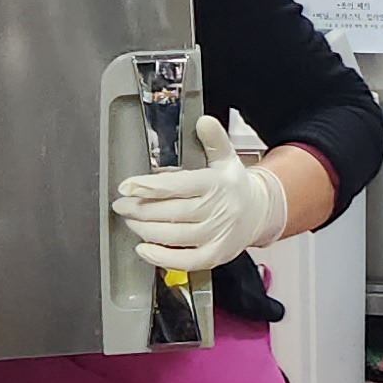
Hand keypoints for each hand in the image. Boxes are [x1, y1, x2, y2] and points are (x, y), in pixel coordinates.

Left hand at [115, 113, 288, 274]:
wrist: (261, 213)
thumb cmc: (234, 186)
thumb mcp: (226, 157)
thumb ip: (213, 139)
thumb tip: (204, 121)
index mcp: (217, 184)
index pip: (178, 185)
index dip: (148, 186)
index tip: (126, 186)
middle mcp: (218, 210)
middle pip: (171, 212)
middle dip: (140, 209)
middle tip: (122, 205)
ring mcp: (217, 235)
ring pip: (173, 236)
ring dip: (145, 230)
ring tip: (131, 221)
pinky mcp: (216, 255)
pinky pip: (185, 261)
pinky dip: (161, 257)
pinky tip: (144, 249)